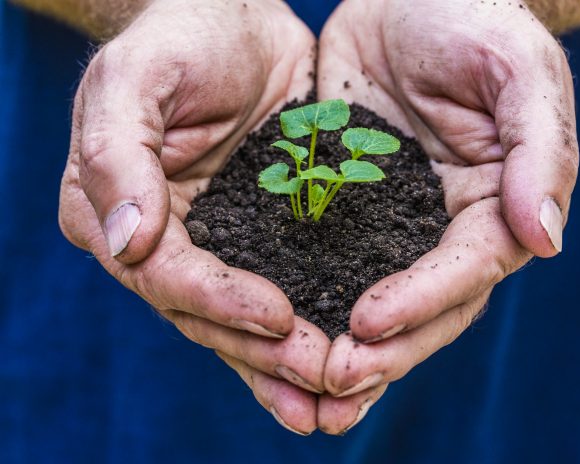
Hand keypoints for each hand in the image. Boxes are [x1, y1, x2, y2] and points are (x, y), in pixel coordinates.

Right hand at [58, 0, 328, 433]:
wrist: (235, 20)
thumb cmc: (181, 37)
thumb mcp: (135, 78)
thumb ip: (118, 155)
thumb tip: (125, 242)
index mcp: (116, 210)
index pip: (164, 275)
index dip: (218, 301)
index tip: (277, 317)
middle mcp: (163, 242)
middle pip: (208, 315)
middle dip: (263, 351)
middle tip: (321, 378)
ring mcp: (216, 245)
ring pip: (247, 321)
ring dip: (288, 364)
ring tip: (337, 399)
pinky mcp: (264, 239)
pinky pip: (288, 290)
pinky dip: (312, 331)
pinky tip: (348, 364)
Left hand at [315, 0, 578, 432]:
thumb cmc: (474, 20)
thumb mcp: (518, 70)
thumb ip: (542, 150)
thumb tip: (546, 240)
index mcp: (496, 204)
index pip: (468, 269)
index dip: (423, 300)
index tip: (368, 322)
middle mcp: (445, 228)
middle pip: (423, 307)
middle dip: (382, 349)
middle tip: (329, 378)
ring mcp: (392, 224)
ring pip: (373, 299)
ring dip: (341, 347)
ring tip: (301, 385)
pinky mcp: (345, 210)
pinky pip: (325, 262)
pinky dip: (306, 302)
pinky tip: (271, 333)